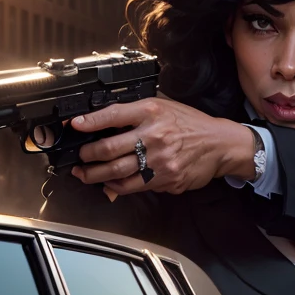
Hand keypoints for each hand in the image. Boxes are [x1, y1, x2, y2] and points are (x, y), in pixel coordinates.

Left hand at [67, 98, 257, 199]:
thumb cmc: (190, 124)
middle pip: (108, 149)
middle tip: (78, 157)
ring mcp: (158, 159)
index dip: (90, 121)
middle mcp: (154, 135)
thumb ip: (136, 114)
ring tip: (83, 174)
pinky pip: (131, 186)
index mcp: (152, 111)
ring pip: (115, 172)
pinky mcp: (163, 178)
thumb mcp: (165, 107)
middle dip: (86, 156)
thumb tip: (103, 122)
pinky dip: (114, 187)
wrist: (220, 144)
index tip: (74, 125)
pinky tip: (107, 184)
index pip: (113, 114)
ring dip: (93, 175)